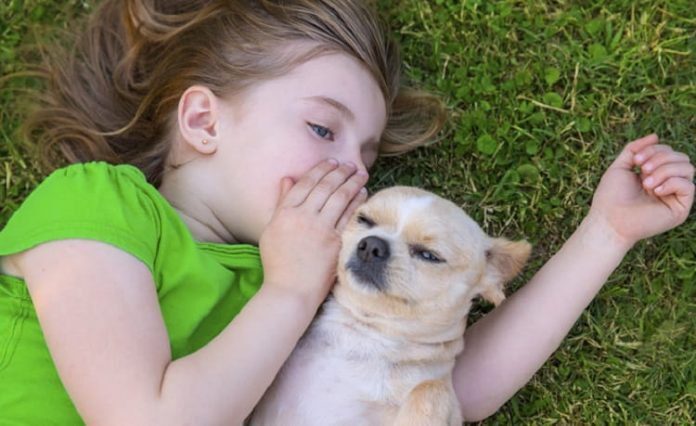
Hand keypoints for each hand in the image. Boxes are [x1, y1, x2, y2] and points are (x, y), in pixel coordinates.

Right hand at [259, 159, 368, 306]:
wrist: (290, 290)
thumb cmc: (278, 262)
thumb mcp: (272, 229)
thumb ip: (281, 202)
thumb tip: (288, 179)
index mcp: (285, 213)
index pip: (305, 183)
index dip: (320, 170)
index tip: (331, 162)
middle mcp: (303, 217)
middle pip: (325, 187)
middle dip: (340, 171)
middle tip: (350, 164)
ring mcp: (320, 229)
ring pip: (339, 197)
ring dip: (352, 182)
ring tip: (360, 173)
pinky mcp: (335, 241)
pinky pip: (349, 216)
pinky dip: (357, 201)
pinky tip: (363, 193)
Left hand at [590, 134, 694, 246]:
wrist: (609, 220)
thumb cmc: (611, 196)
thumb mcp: (620, 166)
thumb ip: (634, 149)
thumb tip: (655, 135)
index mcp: (655, 174)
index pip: (669, 152)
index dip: (655, 150)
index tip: (636, 160)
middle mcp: (668, 184)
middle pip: (681, 157)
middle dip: (661, 158)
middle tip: (642, 170)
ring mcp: (675, 196)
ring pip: (688, 168)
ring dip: (665, 170)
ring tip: (646, 183)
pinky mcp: (680, 209)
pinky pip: (689, 186)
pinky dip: (672, 183)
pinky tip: (655, 191)